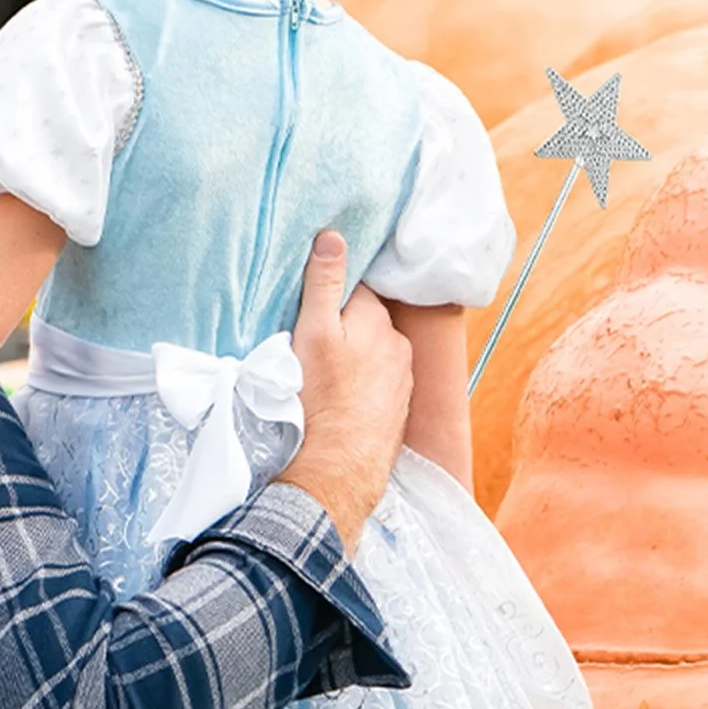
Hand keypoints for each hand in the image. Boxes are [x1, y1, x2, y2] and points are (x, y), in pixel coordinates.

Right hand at [278, 233, 412, 557]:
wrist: (335, 473)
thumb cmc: (318, 399)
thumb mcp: (312, 333)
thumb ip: (324, 283)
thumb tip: (333, 236)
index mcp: (377, 321)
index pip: (352, 288)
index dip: (327, 294)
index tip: (306, 307)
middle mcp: (397, 346)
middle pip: (364, 319)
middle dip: (342, 324)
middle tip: (307, 341)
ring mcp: (401, 381)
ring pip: (371, 352)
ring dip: (353, 356)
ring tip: (321, 374)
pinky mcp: (396, 411)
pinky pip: (376, 383)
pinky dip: (360, 384)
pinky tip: (338, 398)